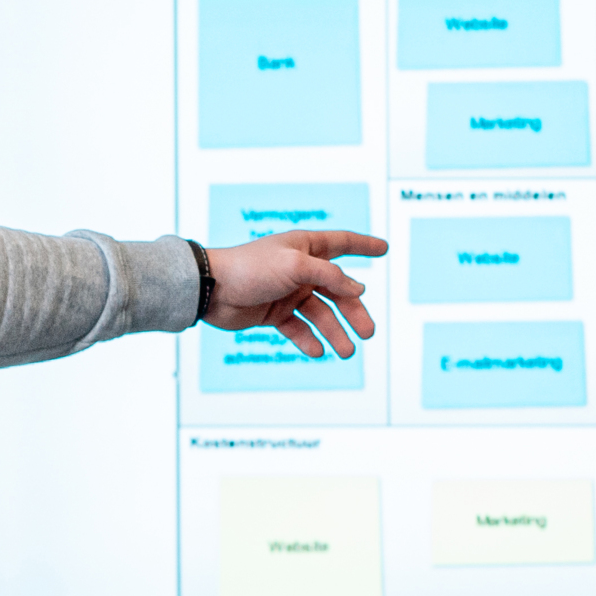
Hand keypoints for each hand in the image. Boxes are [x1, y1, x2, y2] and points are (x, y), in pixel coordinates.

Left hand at [201, 230, 384, 358]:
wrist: (211, 290)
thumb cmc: (251, 268)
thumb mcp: (296, 266)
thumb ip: (330, 276)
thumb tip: (358, 290)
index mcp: (306, 247)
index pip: (343, 243)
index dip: (364, 245)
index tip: (384, 248)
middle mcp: (300, 269)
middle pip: (338, 290)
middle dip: (354, 311)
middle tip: (368, 333)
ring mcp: (287, 292)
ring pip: (320, 314)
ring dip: (335, 332)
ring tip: (346, 352)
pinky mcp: (274, 313)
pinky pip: (298, 328)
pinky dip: (309, 340)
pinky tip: (318, 352)